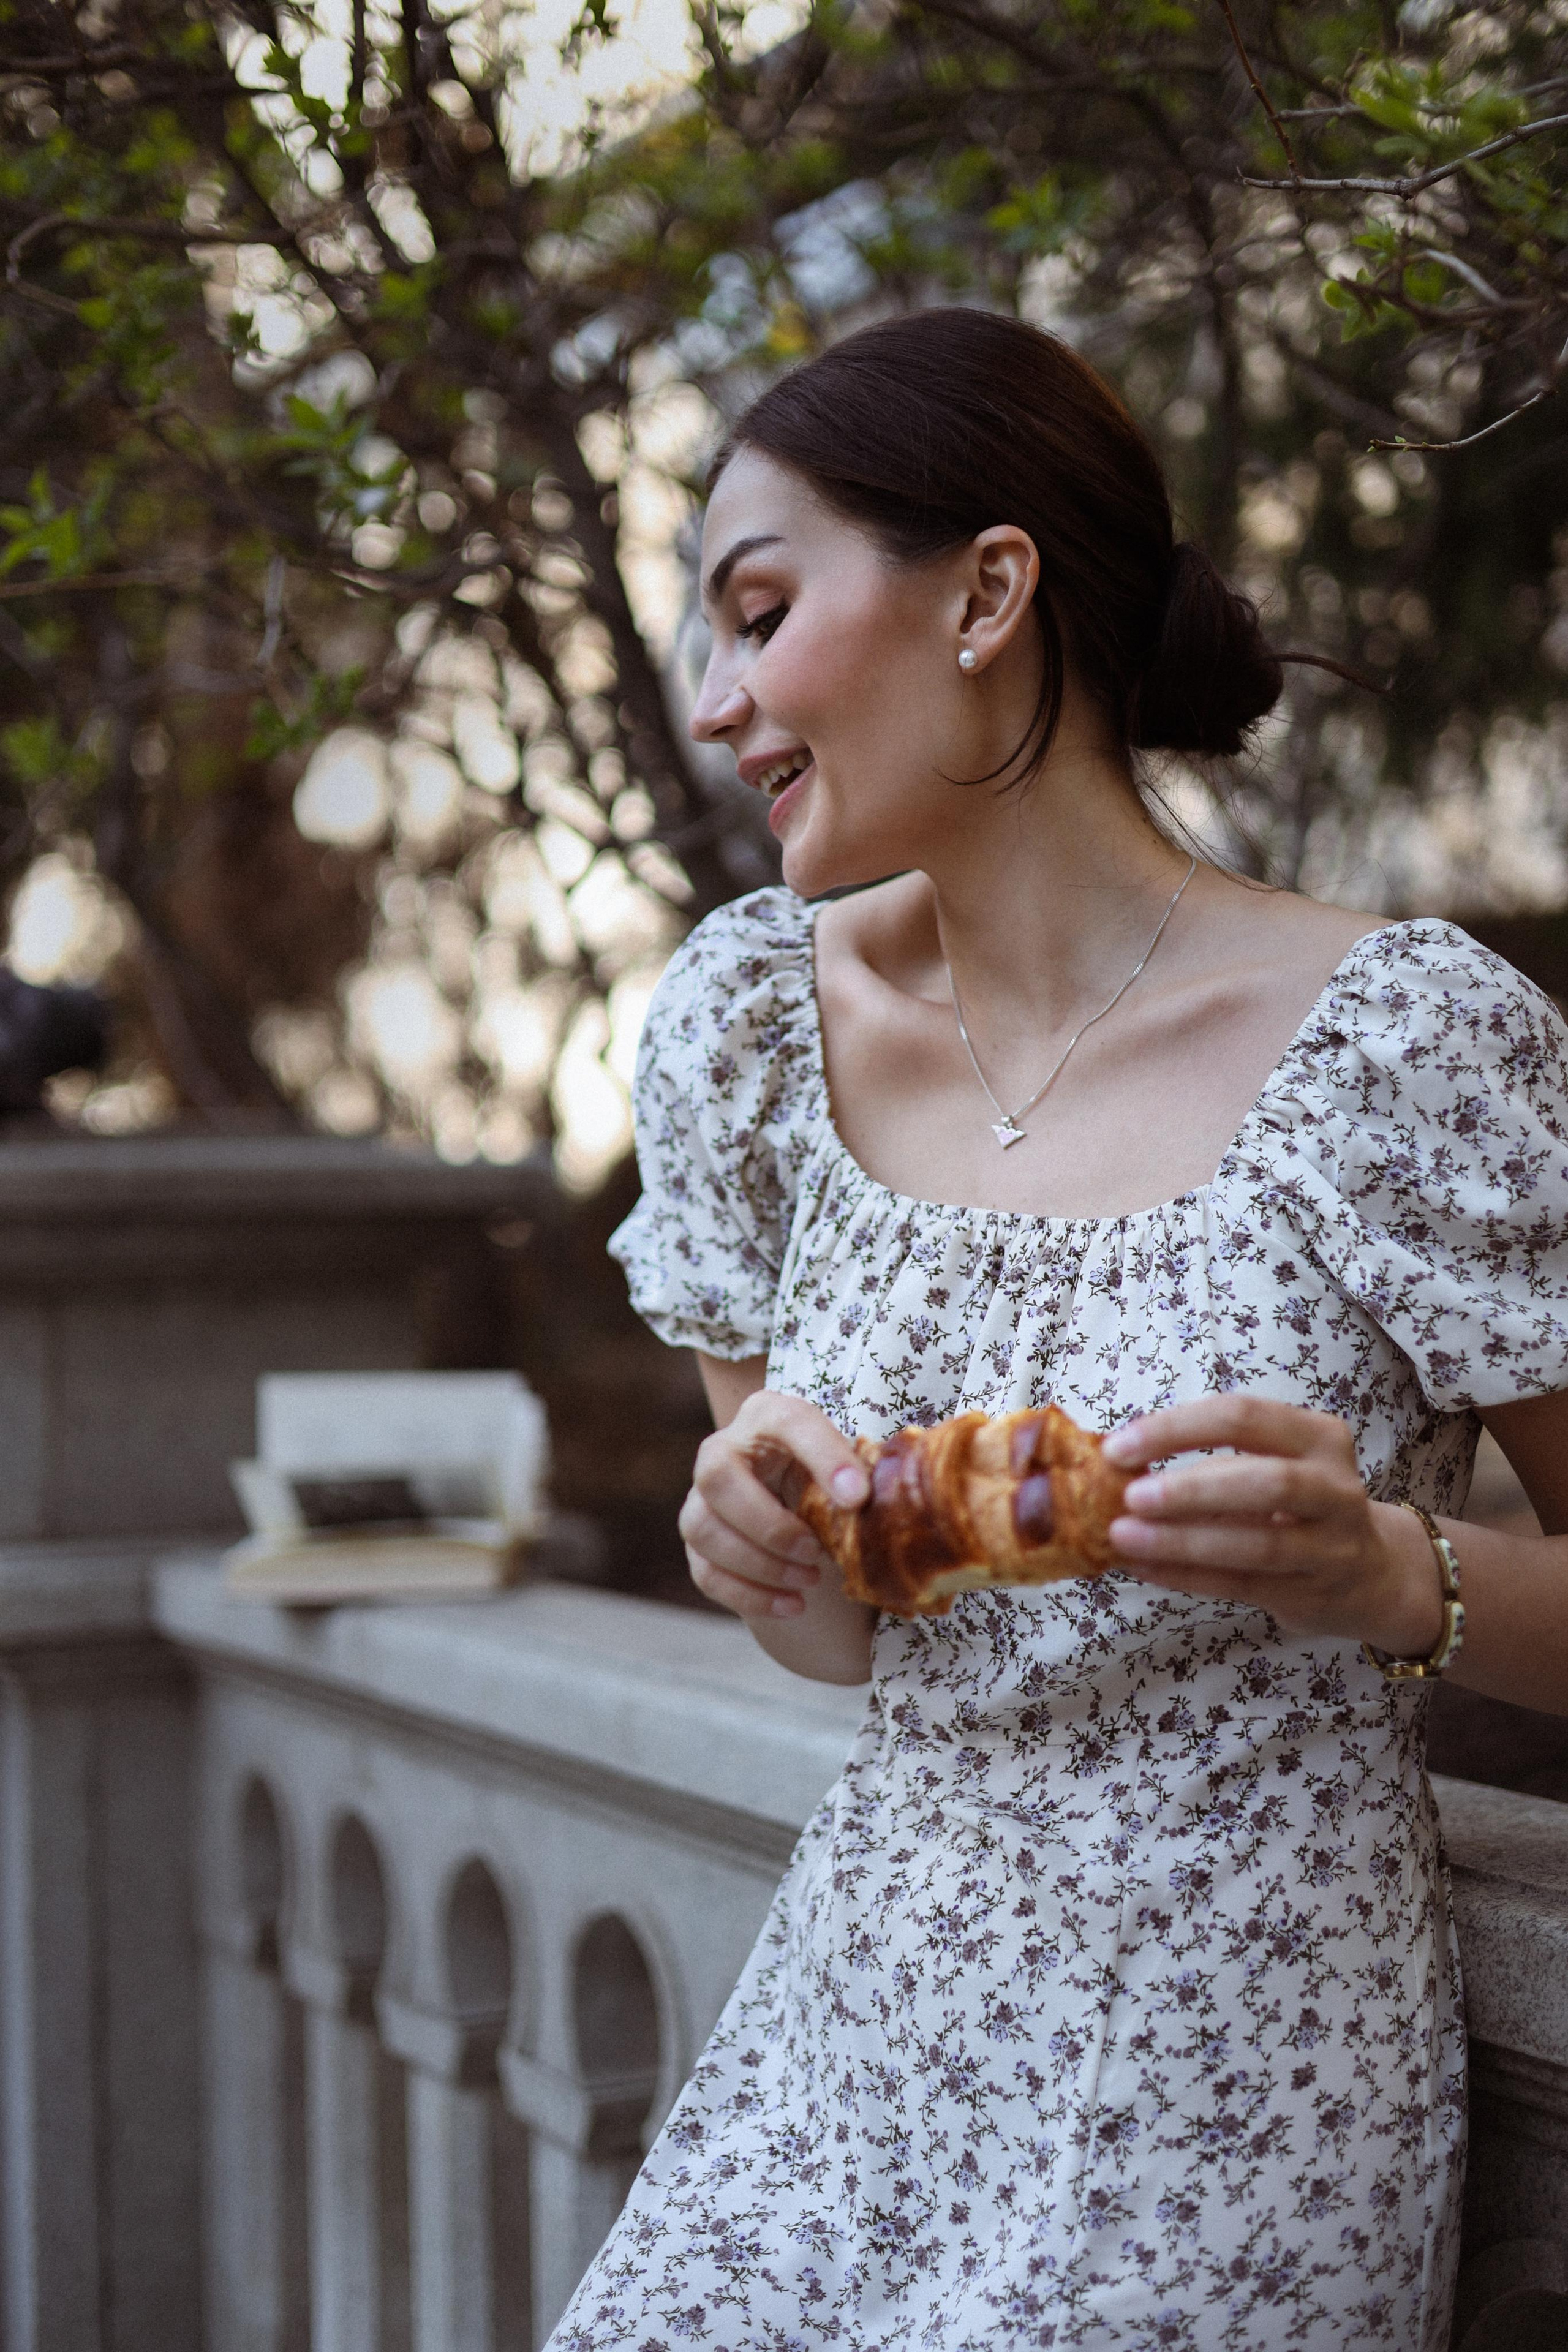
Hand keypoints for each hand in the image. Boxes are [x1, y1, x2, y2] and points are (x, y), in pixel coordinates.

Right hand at [680, 1389, 869, 1621]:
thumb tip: (868, 1501)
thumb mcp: (845, 1466)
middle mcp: (721, 1449)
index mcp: (767, 1416)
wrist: (793, 1502)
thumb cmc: (823, 1477)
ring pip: (703, 1530)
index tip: (858, 1497)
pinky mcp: (697, 1544)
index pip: (788, 1422)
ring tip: (811, 1579)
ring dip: (760, 1565)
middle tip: (815, 1551)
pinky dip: (750, 1596)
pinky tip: (793, 1604)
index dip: (823, 1457)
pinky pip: (706, 1573)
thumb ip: (860, 1474)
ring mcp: (699, 1498)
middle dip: (769, 1525)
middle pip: (717, 1479)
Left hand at [1103, 1395, 1446, 1653]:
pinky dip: (1186, 1575)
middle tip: (1130, 1495)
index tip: (1119, 1446)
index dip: (1177, 1428)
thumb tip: (1121, 1467)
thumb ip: (1212, 1462)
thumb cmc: (1300, 1506)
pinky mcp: (1313, 1594)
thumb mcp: (1274, 1464)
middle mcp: (1335, 1487)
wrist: (1373, 1574)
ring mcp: (1331, 1546)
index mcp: (1318, 1436)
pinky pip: (1242, 1585)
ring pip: (1257, 1544)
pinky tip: (1142, 1566)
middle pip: (1265, 1481)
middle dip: (1190, 1488)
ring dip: (1183, 1540)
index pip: (1243, 1417)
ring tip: (1123, 1536)